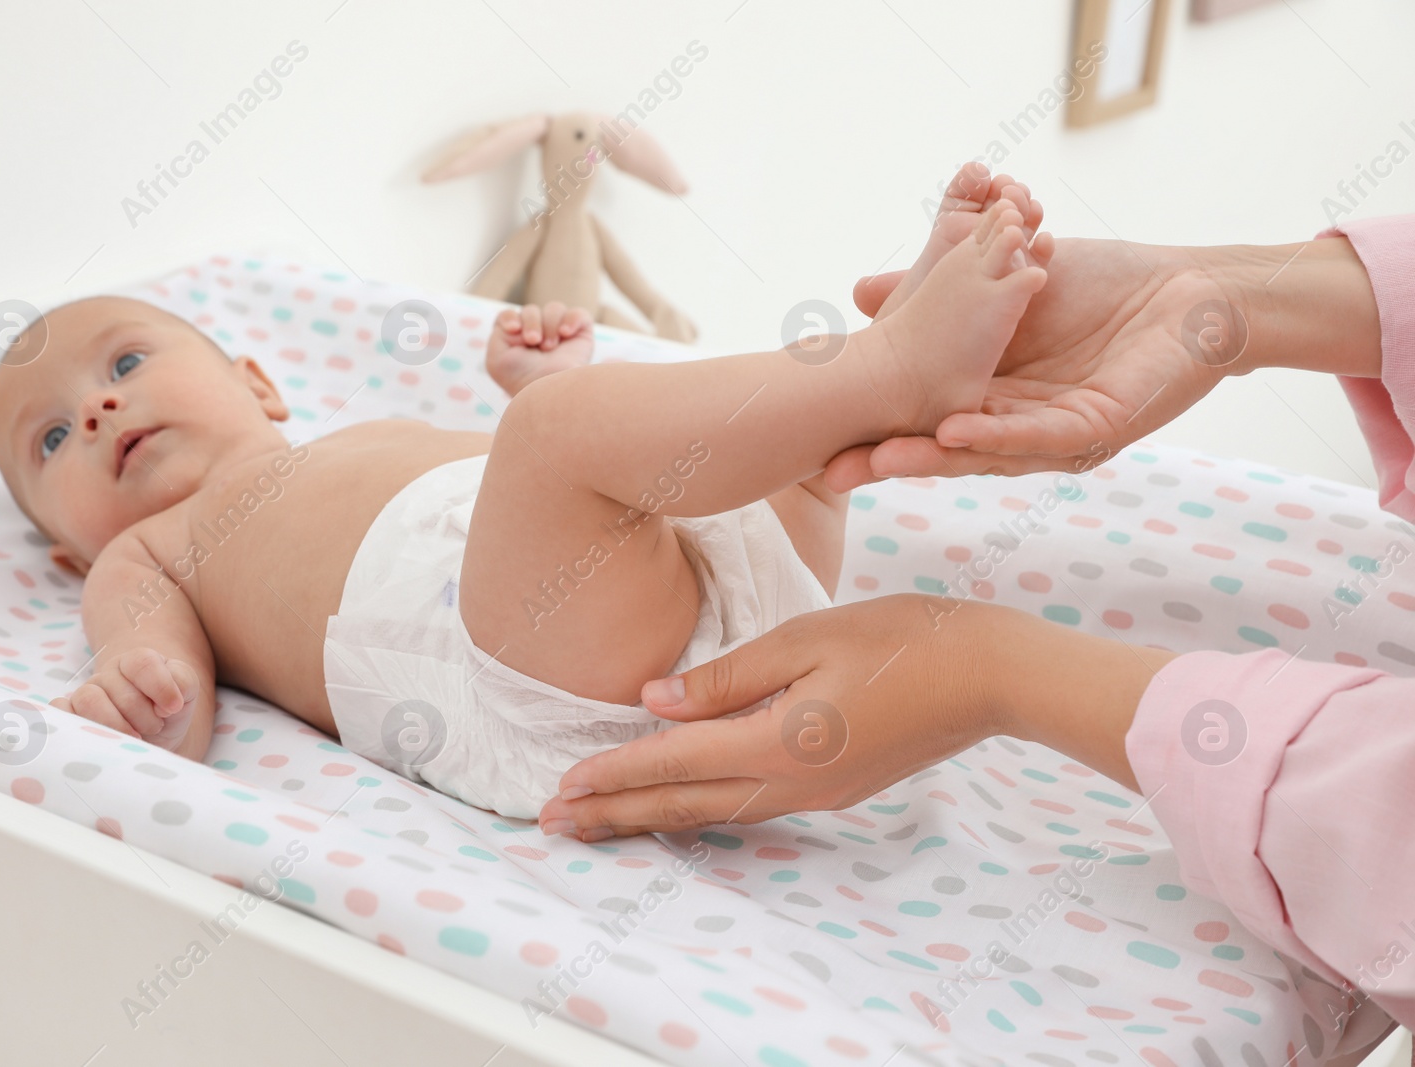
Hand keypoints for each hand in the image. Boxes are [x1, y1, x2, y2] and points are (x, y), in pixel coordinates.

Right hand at [52, 648, 200, 748]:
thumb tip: (168, 701)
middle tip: (155, 727)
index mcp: (137, 662)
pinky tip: (101, 739)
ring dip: (116, 726)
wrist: (155, 736)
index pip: (141, 663)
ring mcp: (85, 694)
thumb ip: (183, 682)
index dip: (161, 686)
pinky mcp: (68, 715)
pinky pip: (59, 712)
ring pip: (88, 701)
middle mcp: (108, 675)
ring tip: (135, 738)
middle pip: (119, 690)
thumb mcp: (185, 693)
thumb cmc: (168, 711)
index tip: (174, 708)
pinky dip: (74, 724)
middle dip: (144, 716)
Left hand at [485, 302, 595, 396]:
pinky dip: (571, 320)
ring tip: (550, 347)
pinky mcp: (581, 334)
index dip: (511, 317)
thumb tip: (520, 320)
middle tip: (533, 342)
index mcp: (516, 342)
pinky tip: (565, 334)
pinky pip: (578, 313)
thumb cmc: (522, 379)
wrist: (549, 390)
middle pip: (531, 310)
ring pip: (554, 308)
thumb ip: (499, 331)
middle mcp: (538, 336)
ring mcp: (559, 334)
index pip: (510, 315)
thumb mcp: (497, 357)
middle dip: (531, 323)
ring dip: (549, 325)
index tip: (514, 329)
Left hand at [537, 596, 1002, 837]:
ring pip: (713, 812)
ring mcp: (816, 793)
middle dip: (615, 814)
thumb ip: (726, 676)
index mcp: (780, 742)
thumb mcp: (807, 637)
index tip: (560, 788)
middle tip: (554, 825)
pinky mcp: (833, 789)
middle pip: (684, 804)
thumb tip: (654, 702)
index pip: (674, 762)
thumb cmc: (904, 638)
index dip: (612, 773)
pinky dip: (698, 808)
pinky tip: (679, 804)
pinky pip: (747, 805)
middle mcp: (792, 782)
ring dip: (650, 816)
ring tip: (599, 822)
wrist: (991, 674)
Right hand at [825, 238, 1238, 488]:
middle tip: (833, 471)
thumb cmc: (1101, 287)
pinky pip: (1043, 434)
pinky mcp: (1100, 427)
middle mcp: (1020, 427)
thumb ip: (935, 291)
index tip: (821, 440)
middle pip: (945, 448)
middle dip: (890, 460)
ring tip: (882, 459)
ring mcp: (1058, 434)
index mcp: (993, 399)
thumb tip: (858, 293)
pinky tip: (956, 431)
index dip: (876, 428)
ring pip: (986, 450)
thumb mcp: (999, 282)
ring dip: (932, 456)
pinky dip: (997, 434)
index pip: (924, 419)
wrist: (1193, 292)